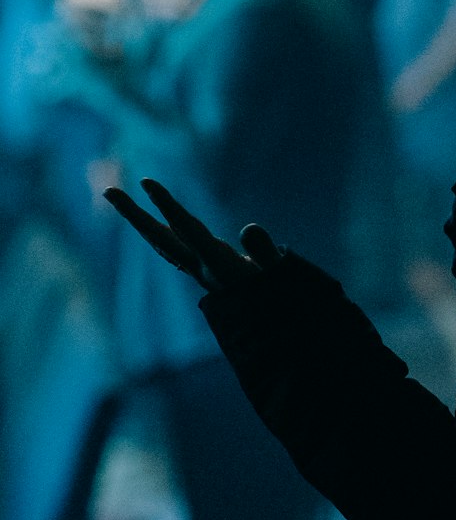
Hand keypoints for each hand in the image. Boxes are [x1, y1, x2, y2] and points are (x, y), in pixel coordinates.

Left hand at [103, 178, 280, 291]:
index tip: (147, 183)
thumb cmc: (282, 306)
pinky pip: (178, 249)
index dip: (169, 207)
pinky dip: (162, 233)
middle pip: (162, 239)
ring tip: (121, 200)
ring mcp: (204, 272)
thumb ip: (265, 253)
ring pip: (166, 243)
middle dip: (135, 215)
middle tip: (108, 191)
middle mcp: (204, 270)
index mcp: (219, 268)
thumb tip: (248, 228)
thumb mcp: (280, 279)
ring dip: (142, 222)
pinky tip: (153, 227)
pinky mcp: (209, 273)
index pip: (188, 232)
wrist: (276, 336)